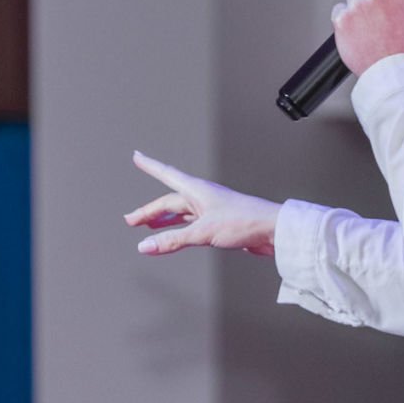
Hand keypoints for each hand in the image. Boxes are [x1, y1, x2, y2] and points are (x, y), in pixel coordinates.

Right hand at [125, 151, 281, 256]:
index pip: (166, 174)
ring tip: (148, 227)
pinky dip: (178, 231)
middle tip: (131, 220)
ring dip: (163, 221)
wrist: (272, 230)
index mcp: (197, 190)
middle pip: (169, 202)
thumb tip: (145, 246)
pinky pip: (190, 226)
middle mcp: (202, 197)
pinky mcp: (218, 224)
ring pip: (180, 214)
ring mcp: (210, 211)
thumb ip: (172, 240)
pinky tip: (174, 237)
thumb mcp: (202, 232)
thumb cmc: (244, 221)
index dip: (150, 166)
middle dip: (149, 210)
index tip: (137, 156)